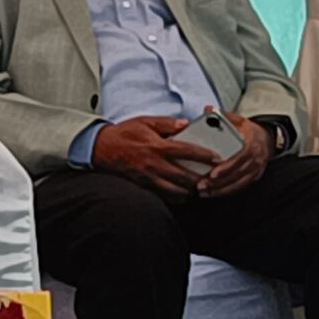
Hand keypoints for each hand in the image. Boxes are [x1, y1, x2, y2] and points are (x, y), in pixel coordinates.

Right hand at [90, 115, 221, 198]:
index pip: (186, 151)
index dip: (204, 155)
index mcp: (157, 146)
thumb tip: (186, 124)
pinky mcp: (144, 186)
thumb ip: (167, 123)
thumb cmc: (124, 133)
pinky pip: (165, 196)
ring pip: (176, 190)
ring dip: (191, 191)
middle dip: (202, 179)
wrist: (101, 148)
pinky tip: (185, 194)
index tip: (217, 158)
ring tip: (203, 188)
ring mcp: (148, 178)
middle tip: (215, 178)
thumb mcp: (145, 121)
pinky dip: (177, 197)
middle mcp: (154, 164)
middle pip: (185, 176)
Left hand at [195, 109, 270, 197]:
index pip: (240, 158)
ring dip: (220, 190)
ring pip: (238, 184)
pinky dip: (227, 191)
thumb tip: (207, 109)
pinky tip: (214, 194)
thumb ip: (223, 116)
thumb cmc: (248, 130)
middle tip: (201, 186)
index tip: (212, 174)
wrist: (267, 139)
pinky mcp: (254, 177)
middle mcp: (256, 159)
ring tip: (204, 193)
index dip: (226, 167)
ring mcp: (256, 170)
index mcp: (252, 144)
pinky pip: (240, 187)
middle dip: (219, 182)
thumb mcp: (238, 119)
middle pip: (237, 174)